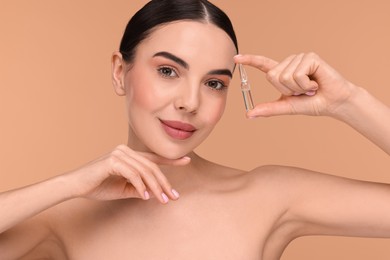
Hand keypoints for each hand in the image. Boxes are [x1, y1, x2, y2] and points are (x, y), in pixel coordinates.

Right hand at [66, 145, 189, 203]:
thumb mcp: (123, 189)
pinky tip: (145, 196)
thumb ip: (139, 188)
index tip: (186, 161)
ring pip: (145, 171)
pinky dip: (141, 186)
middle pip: (152, 167)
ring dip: (155, 187)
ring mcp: (119, 154)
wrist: (76, 186)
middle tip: (173, 196)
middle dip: (165, 183)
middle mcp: (125, 151)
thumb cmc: (98, 186)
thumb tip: (154, 193)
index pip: (153, 158)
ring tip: (163, 199)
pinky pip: (133, 174)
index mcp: (129, 155)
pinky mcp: (112, 161)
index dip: (171, 160)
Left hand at [234, 52, 356, 117]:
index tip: (235, 58)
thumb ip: (268, 109)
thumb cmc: (312, 104)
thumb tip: (248, 114)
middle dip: (286, 89)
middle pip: (272, 76)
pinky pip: (297, 74)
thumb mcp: (287, 107)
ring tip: (310, 87)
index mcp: (283, 72)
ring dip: (298, 88)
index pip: (263, 65)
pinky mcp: (310, 57)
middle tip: (302, 91)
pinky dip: (305, 84)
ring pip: (284, 76)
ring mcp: (299, 58)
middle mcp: (290, 63)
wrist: (334, 103)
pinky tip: (316, 83)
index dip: (249, 61)